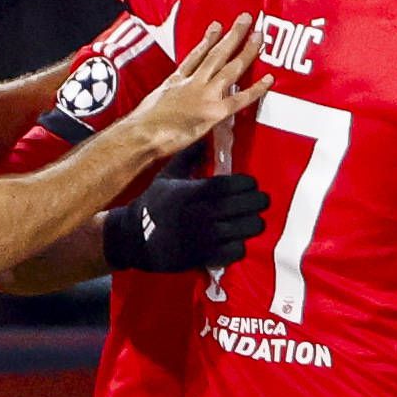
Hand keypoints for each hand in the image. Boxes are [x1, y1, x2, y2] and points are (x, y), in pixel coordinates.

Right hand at [102, 172, 269, 271]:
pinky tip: (237, 240)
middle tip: (261, 201)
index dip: (247, 184)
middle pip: (244, 206)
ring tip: (253, 220)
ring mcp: (205, 237)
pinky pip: (237, 251)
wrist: (135, 239)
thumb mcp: (167, 176)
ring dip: (254, 224)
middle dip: (258, 202)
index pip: (230, 185)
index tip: (251, 184)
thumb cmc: (154, 205)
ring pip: (246, 229)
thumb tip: (203, 139)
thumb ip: (188, 157)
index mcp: (192, 192)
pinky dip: (240, 245)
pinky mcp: (205, 257)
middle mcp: (201, 214)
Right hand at [122, 15, 268, 165]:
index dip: (208, 39)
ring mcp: (205, 95)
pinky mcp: (214, 111)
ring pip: (230, 68)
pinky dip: (255, 89)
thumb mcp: (154, 100)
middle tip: (246, 18)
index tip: (217, 26)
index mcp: (177, 80)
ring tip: (259, 36)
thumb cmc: (143, 123)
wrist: (143, 133)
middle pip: (216, 54)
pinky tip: (269, 79)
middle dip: (232, 35)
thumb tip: (173, 92)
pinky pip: (240, 98)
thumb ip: (168, 93)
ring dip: (246, 50)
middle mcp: (193, 82)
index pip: (196, 55)